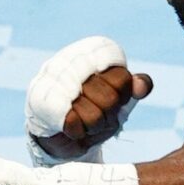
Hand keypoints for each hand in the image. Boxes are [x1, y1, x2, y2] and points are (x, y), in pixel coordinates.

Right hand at [33, 66, 152, 159]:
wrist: (58, 131)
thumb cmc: (93, 108)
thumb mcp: (119, 96)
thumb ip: (134, 86)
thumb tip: (142, 85)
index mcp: (92, 51)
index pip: (122, 78)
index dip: (123, 95)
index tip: (115, 96)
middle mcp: (70, 59)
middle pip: (110, 99)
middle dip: (109, 115)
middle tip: (99, 114)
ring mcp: (53, 79)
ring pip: (94, 115)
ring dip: (94, 127)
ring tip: (85, 121)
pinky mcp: (41, 102)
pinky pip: (74, 125)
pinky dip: (78, 132)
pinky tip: (70, 126)